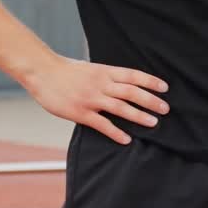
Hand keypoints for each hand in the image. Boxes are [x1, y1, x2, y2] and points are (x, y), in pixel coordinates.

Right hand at [24, 54, 169, 144]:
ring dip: (139, 116)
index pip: (133, 75)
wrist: (42, 72)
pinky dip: (116, 132)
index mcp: (104, 71)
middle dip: (150, 100)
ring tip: (153, 123)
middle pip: (131, 92)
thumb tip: (121, 80)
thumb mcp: (89, 67)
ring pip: (120, 108)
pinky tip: (126, 139)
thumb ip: (105, 75)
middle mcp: (101, 84)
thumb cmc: (65, 70)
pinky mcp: (80, 112)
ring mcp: (91, 99)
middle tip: (166, 109)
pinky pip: (102, 124)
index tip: (165, 88)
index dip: (150, 81)